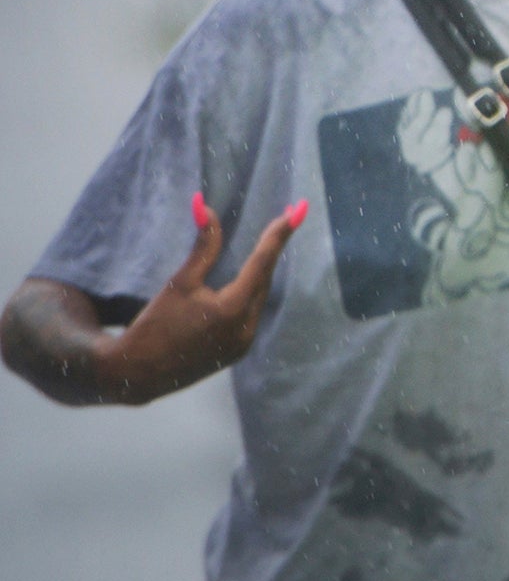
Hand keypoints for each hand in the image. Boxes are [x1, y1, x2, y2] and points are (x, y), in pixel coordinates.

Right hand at [95, 193, 304, 404]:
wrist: (137, 373)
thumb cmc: (154, 325)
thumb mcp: (180, 282)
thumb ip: (203, 247)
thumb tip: (205, 207)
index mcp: (233, 309)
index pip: (264, 261)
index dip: (280, 233)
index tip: (299, 209)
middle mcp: (246, 328)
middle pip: (265, 279)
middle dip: (273, 248)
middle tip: (285, 218)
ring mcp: (244, 343)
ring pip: (260, 297)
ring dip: (262, 271)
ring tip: (269, 243)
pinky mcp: (238, 351)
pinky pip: (251, 314)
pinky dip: (251, 293)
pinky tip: (250, 279)